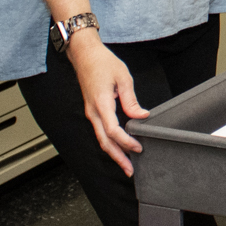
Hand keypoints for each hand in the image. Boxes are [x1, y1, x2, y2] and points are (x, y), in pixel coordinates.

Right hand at [66, 31, 148, 174]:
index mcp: (101, 103)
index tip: (139, 148)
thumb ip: (131, 99)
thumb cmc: (103, 62)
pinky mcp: (93, 111)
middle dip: (118, 158)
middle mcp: (93, 112)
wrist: (84, 54)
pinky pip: (100, 131)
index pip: (112, 130)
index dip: (126, 142)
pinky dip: (110, 142)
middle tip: (131, 171)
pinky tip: (119, 147)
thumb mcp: (123, 77)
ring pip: (101, 139)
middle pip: (104, 142)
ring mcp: (91, 112)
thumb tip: (141, 116)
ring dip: (114, 153)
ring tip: (127, 164)